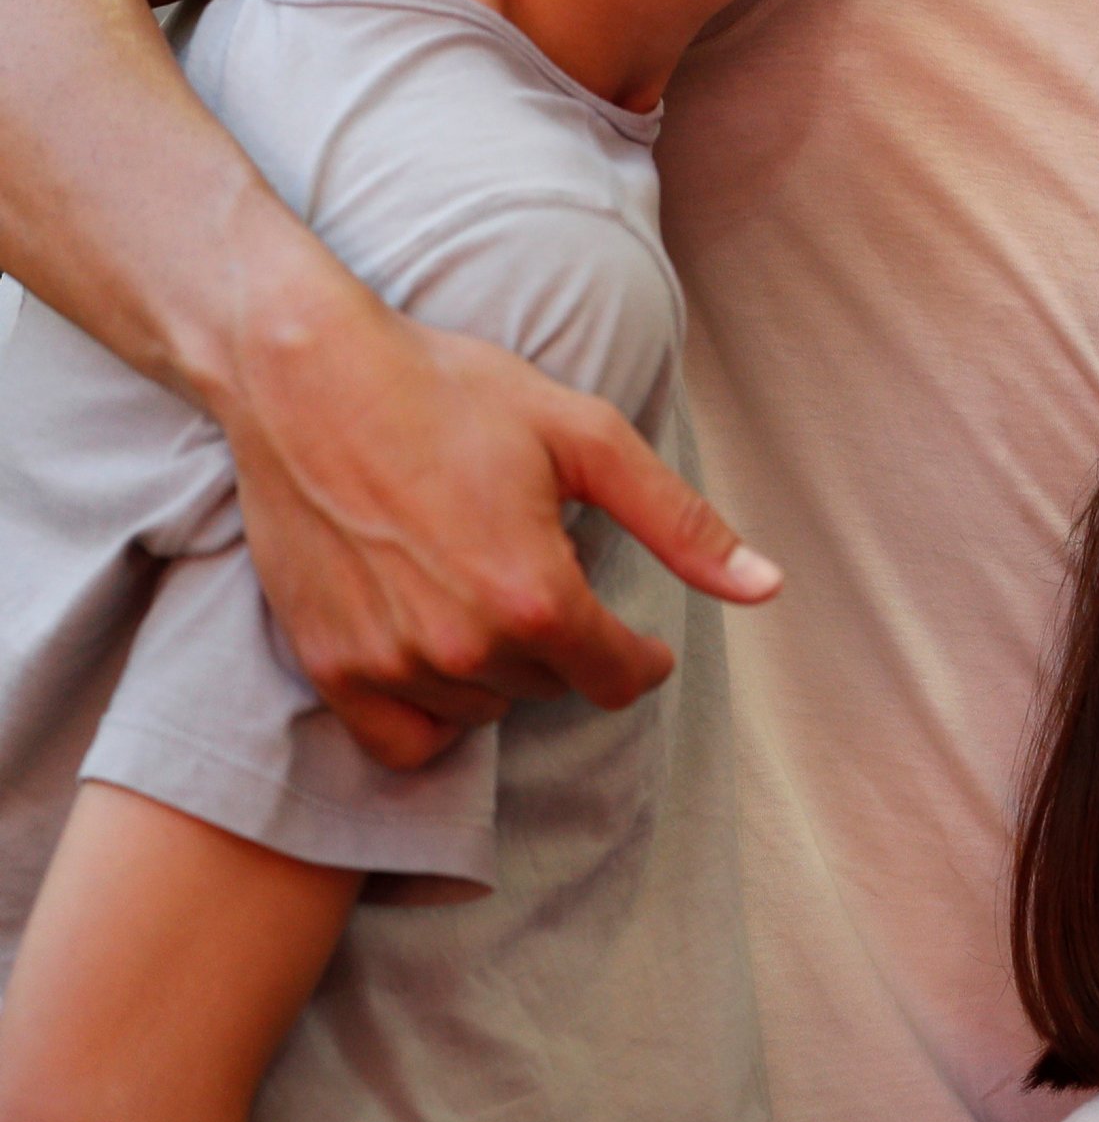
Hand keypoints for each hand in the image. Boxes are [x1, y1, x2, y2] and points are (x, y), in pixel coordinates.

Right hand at [217, 279, 777, 765]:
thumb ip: (681, 524)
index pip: (616, 678)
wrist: (308, 380)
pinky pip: (404, 741)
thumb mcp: (588, 439)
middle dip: (564, 639)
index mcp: (534, 595)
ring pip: (483, 709)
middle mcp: (460, 646)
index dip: (639, 658)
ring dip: (502, 668)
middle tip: (538, 565)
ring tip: (484, 586)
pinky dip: (435, 711)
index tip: (638, 639)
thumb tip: (767, 587)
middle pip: (550, 686)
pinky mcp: (329, 665)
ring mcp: (387, 663)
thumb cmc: (454, 394)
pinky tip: (442, 652)